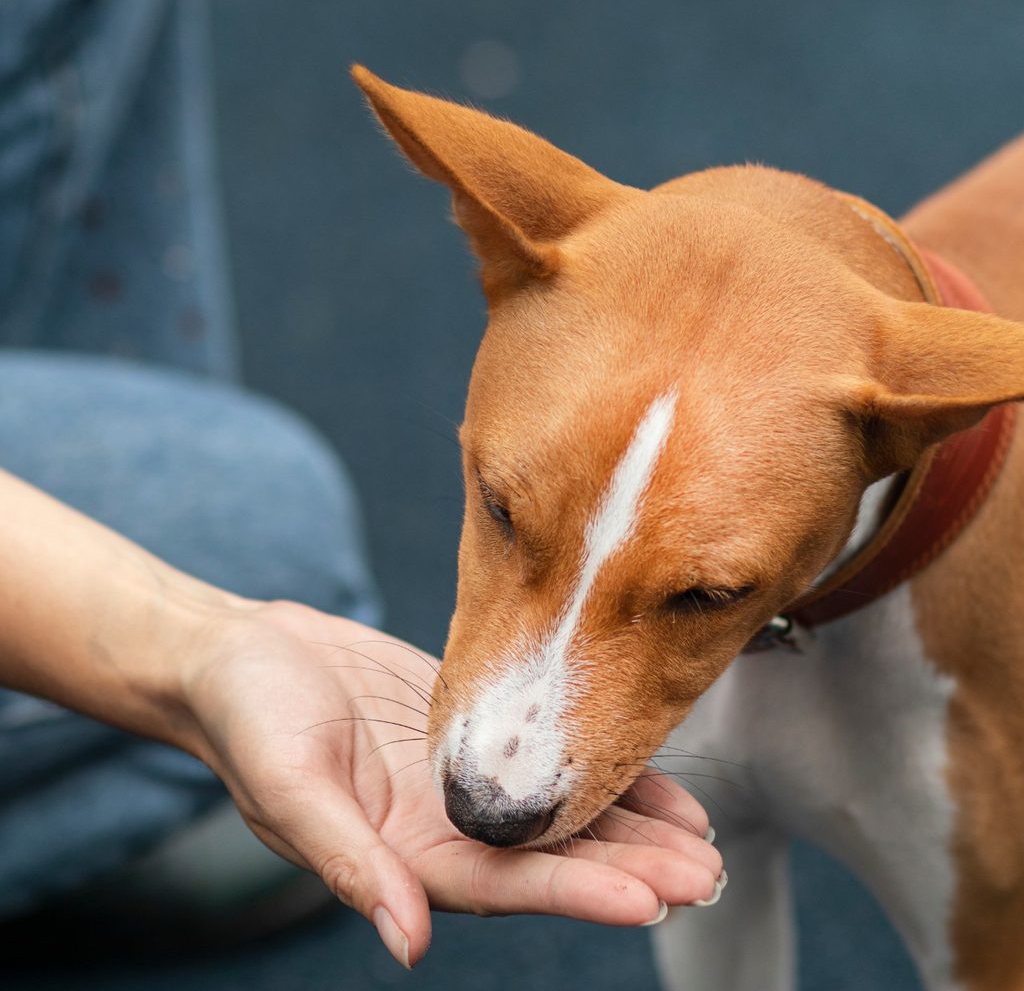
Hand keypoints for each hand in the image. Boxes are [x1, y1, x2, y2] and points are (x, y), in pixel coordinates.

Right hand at [179, 601, 722, 967]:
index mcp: (405, 853)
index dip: (579, 892)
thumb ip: (350, 864)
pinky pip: (544, 750)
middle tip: (706, 870)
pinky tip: (647, 768)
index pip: (508, 883)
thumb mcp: (289, 788)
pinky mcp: (470, 726)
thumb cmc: (249, 719)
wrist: (245, 654)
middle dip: (630, 867)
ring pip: (559, 810)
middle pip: (552, 856)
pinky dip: (595, 763)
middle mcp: (446, 824)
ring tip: (701, 835)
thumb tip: (406, 945)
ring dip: (630, 824)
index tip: (651, 897)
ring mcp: (462, 778)